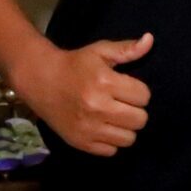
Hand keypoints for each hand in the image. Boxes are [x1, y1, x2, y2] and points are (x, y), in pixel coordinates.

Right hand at [11, 34, 153, 156]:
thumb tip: (150, 39)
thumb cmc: (75, 64)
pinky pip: (111, 151)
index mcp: (105, 82)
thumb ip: (127, 49)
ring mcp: (89, 128)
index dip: (139, 91)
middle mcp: (98, 107)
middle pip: (140, 120)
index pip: (144, 96)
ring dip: (125, 128)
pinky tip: (103, 128)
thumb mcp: (100, 51)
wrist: (41, 81)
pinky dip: (110, 141)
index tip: (127, 89)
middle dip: (135, 110)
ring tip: (114, 117)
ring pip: (129, 139)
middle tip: (123, 104)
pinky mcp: (80, 142)